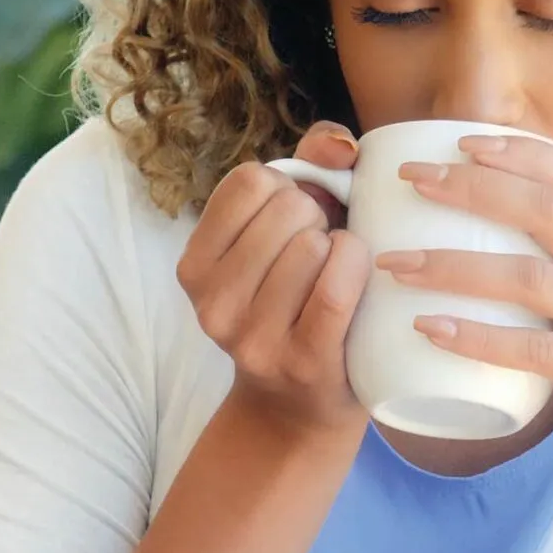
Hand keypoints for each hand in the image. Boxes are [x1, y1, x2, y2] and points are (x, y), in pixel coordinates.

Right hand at [179, 121, 371, 444]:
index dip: (287, 188)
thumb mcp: (289, 228)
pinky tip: (357, 280)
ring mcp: (252, 337)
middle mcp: (211, 303)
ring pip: (313, 246)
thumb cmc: (301, 296)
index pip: (249, 182)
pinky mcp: (301, 361)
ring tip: (333, 276)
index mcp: (196, 265)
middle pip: (287, 208)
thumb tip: (343, 149)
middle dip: (318, 218)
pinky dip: (356, 268)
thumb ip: (312, 163)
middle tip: (319, 253)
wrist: (301, 402)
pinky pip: (337, 287)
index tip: (294, 218)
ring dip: (339, 248)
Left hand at [371, 134, 552, 506]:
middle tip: (411, 181)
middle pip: (551, 210)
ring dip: (456, 265)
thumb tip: (462, 243)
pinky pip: (537, 349)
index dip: (524, 151)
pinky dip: (479, 338)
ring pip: (535, 277)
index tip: (462, 140)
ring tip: (396, 264)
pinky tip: (429, 330)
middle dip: (476, 188)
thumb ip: (547, 278)